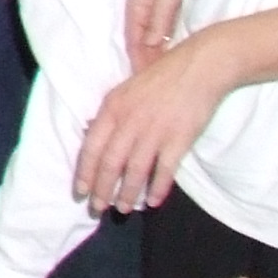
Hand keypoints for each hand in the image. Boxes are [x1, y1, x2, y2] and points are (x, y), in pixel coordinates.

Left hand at [74, 40, 233, 212]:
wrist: (197, 68)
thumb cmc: (160, 78)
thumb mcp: (124, 91)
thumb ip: (110, 114)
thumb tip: (91, 133)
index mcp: (111, 109)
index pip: (91, 147)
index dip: (84, 172)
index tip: (80, 191)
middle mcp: (128, 122)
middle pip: (110, 164)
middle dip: (102, 189)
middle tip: (98, 209)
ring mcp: (154, 132)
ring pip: (135, 171)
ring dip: (128, 193)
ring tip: (124, 209)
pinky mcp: (178, 139)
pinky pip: (164, 170)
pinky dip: (158, 188)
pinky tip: (154, 201)